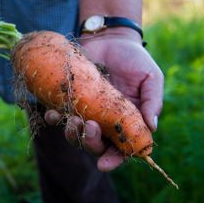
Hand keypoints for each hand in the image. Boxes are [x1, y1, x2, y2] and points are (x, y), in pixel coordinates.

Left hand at [44, 28, 163, 171]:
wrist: (109, 37)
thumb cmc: (134, 59)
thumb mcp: (151, 77)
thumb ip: (152, 101)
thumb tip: (152, 128)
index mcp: (126, 122)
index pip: (121, 149)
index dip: (113, 160)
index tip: (105, 164)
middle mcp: (105, 122)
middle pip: (96, 145)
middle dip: (91, 143)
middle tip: (90, 128)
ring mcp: (85, 111)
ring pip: (75, 135)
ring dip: (72, 134)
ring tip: (73, 120)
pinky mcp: (68, 99)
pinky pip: (58, 116)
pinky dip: (53, 118)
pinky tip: (51, 113)